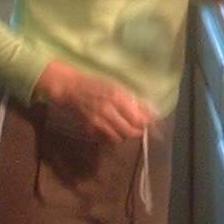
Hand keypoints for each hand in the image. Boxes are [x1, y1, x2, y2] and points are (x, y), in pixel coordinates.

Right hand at [33, 60, 153, 142]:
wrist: (68, 88)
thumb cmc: (94, 84)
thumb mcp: (116, 87)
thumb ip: (133, 101)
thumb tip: (151, 113)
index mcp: (117, 97)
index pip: (139, 119)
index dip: (148, 126)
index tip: (155, 127)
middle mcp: (109, 111)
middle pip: (131, 132)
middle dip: (138, 132)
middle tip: (140, 128)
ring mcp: (98, 121)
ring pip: (119, 138)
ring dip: (126, 135)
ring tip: (127, 127)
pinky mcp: (90, 128)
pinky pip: (107, 138)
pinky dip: (113, 137)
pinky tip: (114, 129)